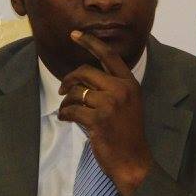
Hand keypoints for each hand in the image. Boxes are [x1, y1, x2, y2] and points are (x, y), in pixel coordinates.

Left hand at [57, 30, 152, 195]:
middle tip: (62, 90)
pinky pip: (72, 110)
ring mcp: (110, 104)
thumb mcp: (128, 104)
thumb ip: (113, 87)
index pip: (108, 55)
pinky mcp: (98, 119)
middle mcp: (121, 89)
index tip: (74, 34)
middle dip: (68, 80)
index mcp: (130, 83)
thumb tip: (83, 76)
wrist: (133, 160)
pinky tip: (66, 119)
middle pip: (85, 72)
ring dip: (66, 101)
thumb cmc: (128, 133)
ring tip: (66, 110)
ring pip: (76, 92)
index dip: (90, 42)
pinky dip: (65, 114)